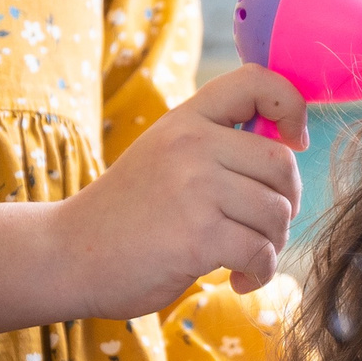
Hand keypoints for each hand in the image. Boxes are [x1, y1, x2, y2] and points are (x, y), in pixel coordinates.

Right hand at [0, 67, 306, 336]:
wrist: (67, 255)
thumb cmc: (126, 214)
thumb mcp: (164, 156)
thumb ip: (215, 145)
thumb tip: (290, 147)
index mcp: (186, 119)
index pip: (258, 81)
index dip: (292, 106)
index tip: (294, 140)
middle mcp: (192, 144)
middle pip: (282, 164)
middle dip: (287, 203)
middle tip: (264, 227)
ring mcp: (195, 189)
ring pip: (276, 213)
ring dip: (272, 245)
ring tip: (245, 258)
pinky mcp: (198, 236)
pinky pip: (261, 251)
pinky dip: (259, 273)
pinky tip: (236, 279)